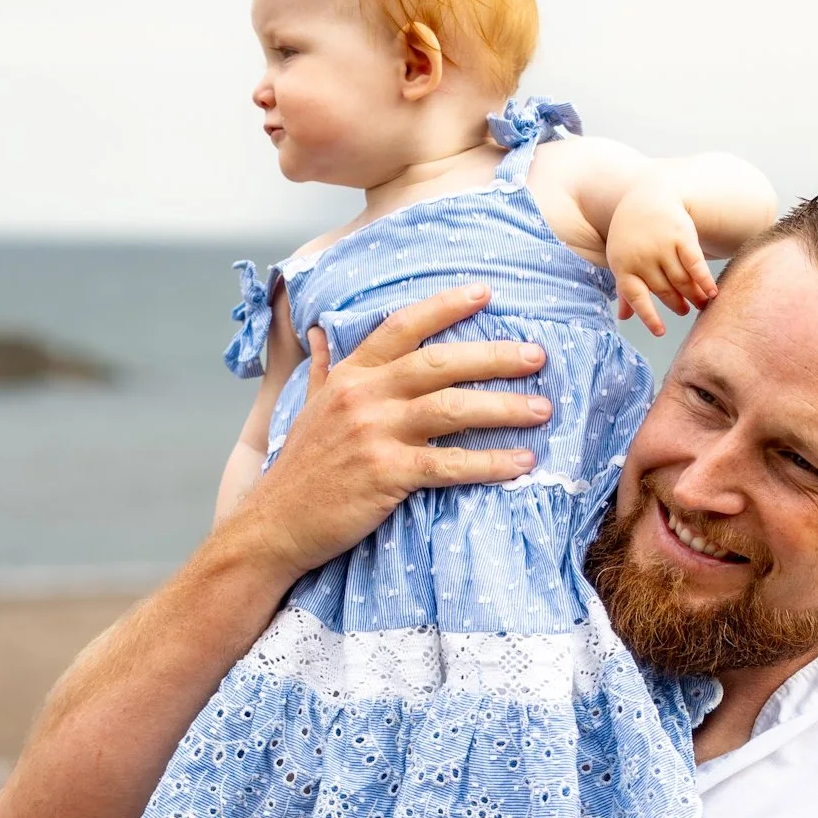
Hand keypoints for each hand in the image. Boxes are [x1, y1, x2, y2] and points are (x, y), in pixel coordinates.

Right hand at [234, 285, 551, 583]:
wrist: (274, 524)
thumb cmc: (300, 468)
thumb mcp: (308, 406)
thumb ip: (323, 367)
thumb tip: (317, 330)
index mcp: (349, 374)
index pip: (402, 326)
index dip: (445, 306)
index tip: (486, 293)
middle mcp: (363, 395)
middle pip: (440, 363)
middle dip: (494, 356)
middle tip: (537, 356)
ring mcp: (374, 434)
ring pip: (452, 408)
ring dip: (504, 407)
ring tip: (543, 409)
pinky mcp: (385, 475)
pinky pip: (450, 464)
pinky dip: (490, 464)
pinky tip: (521, 464)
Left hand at [606, 176, 719, 336]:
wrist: (648, 195)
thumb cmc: (632, 233)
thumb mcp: (622, 258)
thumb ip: (625, 289)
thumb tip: (623, 318)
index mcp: (623, 266)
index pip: (636, 298)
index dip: (649, 317)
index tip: (661, 332)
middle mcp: (642, 258)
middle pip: (664, 290)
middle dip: (677, 304)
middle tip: (685, 311)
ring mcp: (662, 247)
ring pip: (681, 280)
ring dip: (694, 295)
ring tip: (701, 303)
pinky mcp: (681, 236)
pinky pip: (695, 264)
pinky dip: (705, 280)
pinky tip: (712, 292)